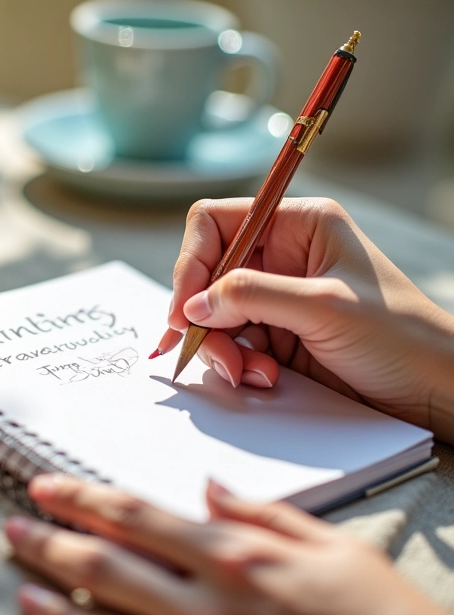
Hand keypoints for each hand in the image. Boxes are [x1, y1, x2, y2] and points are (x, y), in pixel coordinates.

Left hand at [6, 475, 453, 614]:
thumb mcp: (327, 543)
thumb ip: (259, 512)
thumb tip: (208, 487)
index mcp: (236, 556)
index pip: (138, 516)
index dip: (84, 498)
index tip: (48, 487)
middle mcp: (211, 607)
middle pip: (108, 565)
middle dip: (53, 541)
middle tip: (14, 525)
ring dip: (56, 602)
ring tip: (21, 583)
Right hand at [159, 197, 453, 440]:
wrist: (433, 390)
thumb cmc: (401, 337)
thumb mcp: (324, 307)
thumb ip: (252, 296)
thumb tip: (193, 305)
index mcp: (298, 224)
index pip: (216, 223)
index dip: (193, 262)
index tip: (185, 307)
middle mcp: (282, 254)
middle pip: (209, 273)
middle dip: (204, 315)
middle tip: (209, 350)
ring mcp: (277, 295)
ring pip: (215, 312)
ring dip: (221, 346)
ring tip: (248, 373)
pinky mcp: (276, 332)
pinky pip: (232, 341)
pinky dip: (236, 362)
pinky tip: (262, 378)